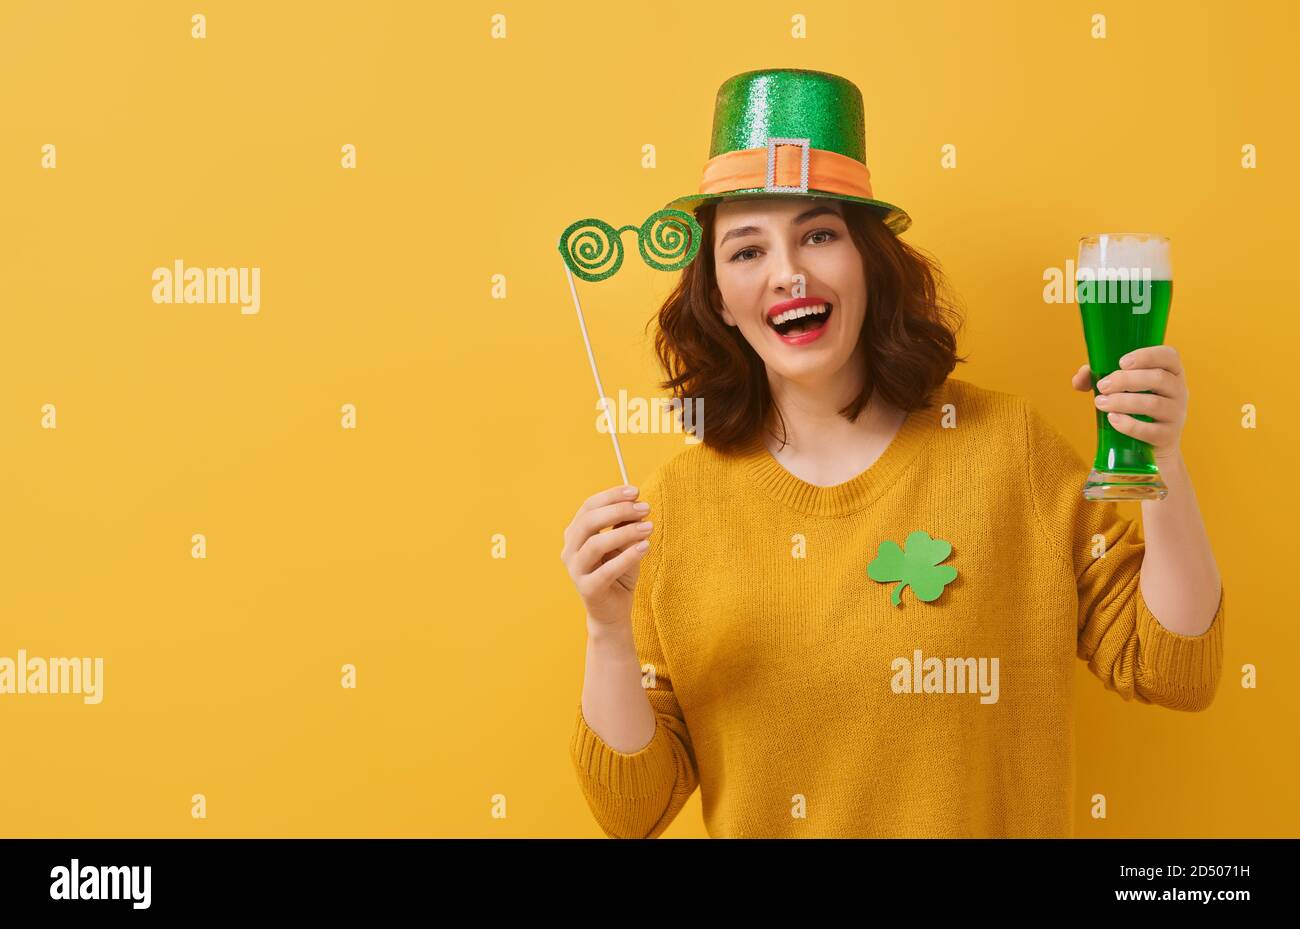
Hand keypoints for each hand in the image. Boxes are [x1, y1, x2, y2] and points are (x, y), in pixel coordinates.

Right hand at [560, 485, 653, 627]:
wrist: (613, 611)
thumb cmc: (618, 573)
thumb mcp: (624, 544)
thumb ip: (625, 526)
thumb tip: (636, 505)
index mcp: (575, 534)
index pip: (589, 507)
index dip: (612, 496)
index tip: (635, 491)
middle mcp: (569, 550)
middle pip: (589, 522)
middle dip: (618, 510)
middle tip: (644, 508)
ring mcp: (576, 570)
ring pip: (595, 545)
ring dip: (625, 532)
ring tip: (649, 527)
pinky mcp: (587, 589)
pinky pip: (607, 570)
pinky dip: (627, 556)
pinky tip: (645, 546)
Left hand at [1071, 345, 1187, 462]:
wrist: (1149, 443)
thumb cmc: (1133, 406)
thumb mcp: (1120, 388)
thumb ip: (1097, 377)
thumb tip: (1079, 379)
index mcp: (1171, 372)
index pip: (1169, 356)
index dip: (1147, 356)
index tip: (1121, 362)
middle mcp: (1179, 391)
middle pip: (1158, 379)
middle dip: (1126, 380)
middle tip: (1102, 386)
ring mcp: (1176, 414)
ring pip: (1154, 404)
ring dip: (1123, 401)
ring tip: (1100, 403)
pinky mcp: (1167, 436)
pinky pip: (1150, 430)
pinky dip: (1129, 424)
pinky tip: (1112, 419)